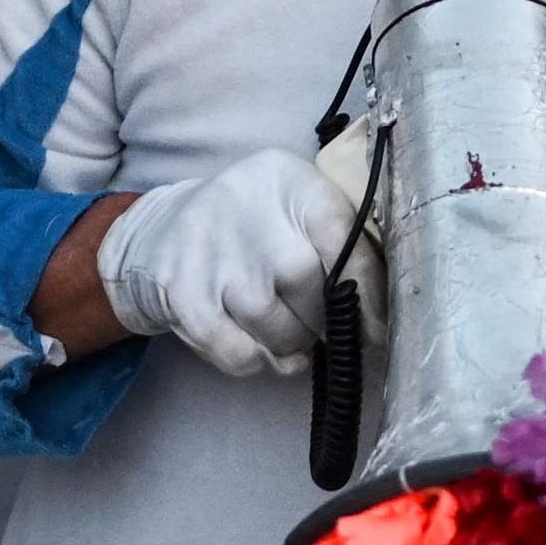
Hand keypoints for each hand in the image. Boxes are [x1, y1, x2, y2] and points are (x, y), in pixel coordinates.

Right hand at [96, 146, 357, 376]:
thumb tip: (381, 309)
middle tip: (325, 329)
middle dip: (325, 321)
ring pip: (276, 327)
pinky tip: (261, 350)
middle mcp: (249, 210)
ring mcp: (211, 253)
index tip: (376, 326)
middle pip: (310, 286)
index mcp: (290, 182)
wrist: (164, 228)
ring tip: (293, 340)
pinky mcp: (183, 295)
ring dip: (293, 346)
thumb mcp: (296, 204)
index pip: (343, 237)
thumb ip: (339, 239)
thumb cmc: (254, 224)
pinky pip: (237, 353)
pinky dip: (256, 362)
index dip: (368, 288)